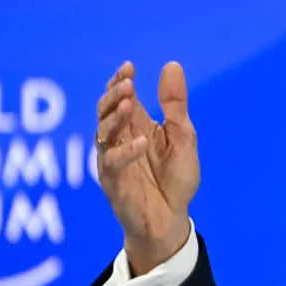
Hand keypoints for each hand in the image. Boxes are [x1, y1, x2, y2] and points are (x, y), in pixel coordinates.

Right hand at [95, 61, 199, 275]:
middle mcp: (120, 140)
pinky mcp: (114, 182)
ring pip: (103, 133)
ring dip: (113, 117)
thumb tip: (171, 65)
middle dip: (113, 95)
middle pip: (106, 111)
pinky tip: (140, 141)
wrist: (172, 219)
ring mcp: (114, 160)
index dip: (121, 81)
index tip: (129, 67)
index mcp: (136, 126)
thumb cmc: (175, 178)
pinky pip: (113, 164)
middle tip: (126, 82)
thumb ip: (175, 105)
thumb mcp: (183, 136)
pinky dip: (126, 151)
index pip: (122, 98)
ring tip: (126, 102)